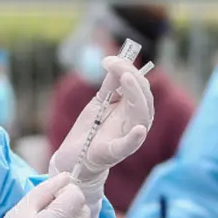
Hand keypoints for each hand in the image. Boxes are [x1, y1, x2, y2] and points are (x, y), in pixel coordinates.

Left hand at [50, 57, 154, 184]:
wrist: (73, 157)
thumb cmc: (90, 130)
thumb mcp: (100, 103)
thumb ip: (110, 85)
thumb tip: (116, 61)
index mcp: (131, 110)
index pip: (140, 87)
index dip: (129, 70)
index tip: (109, 59)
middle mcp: (134, 123)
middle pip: (144, 99)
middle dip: (133, 79)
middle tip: (118, 65)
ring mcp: (126, 138)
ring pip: (141, 117)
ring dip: (136, 96)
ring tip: (126, 78)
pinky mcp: (113, 152)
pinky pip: (128, 146)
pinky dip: (134, 138)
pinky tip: (138, 129)